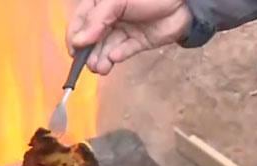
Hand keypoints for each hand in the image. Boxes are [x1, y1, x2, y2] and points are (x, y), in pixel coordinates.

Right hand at [66, 0, 192, 74]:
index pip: (81, 21)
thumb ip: (97, 20)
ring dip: (100, 59)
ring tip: (100, 68)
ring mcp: (123, 30)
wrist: (183, 2)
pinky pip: (122, 52)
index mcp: (101, 3)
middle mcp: (109, 18)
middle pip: (92, 38)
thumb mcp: (117, 1)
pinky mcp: (136, 43)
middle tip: (89, 64)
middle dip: (89, 52)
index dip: (74, 36)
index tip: (74, 51)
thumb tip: (79, 41)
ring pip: (106, 48)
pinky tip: (114, 59)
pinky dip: (117, 56)